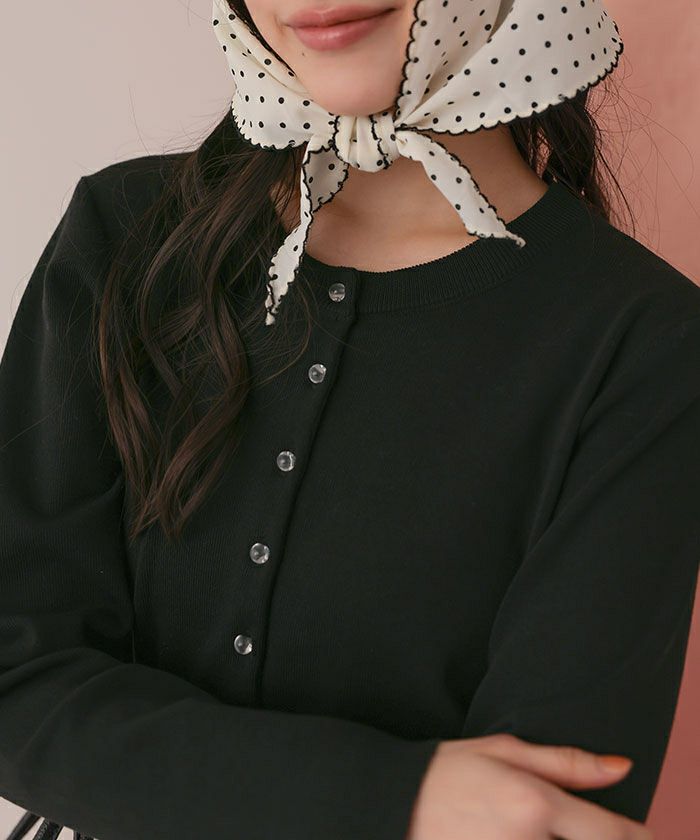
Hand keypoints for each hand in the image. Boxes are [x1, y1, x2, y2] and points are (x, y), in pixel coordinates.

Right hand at [406, 733, 652, 839]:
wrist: (393, 803)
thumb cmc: (447, 770)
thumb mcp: (504, 750)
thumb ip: (567, 764)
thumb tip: (621, 767)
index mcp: (534, 803)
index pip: (612, 835)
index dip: (635, 837)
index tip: (637, 835)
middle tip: (564, 827)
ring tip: (530, 829)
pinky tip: (514, 837)